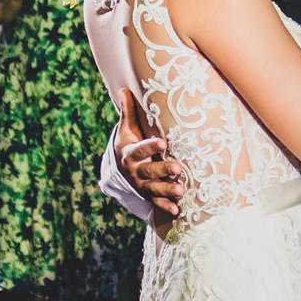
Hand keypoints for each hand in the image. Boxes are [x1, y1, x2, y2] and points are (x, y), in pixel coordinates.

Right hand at [116, 87, 184, 216]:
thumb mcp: (126, 130)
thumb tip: (124, 90)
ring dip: (167, 190)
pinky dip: (166, 207)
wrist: (119, 169)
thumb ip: (128, 112)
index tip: (162, 142)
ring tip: (181, 190)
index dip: (150, 146)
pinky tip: (177, 211)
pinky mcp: (147, 195)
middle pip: (149, 171)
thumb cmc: (128, 144)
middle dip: (163, 170)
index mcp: (130, 153)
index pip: (139, 149)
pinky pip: (156, 203)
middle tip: (178, 168)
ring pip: (154, 189)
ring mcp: (142, 185)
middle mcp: (135, 171)